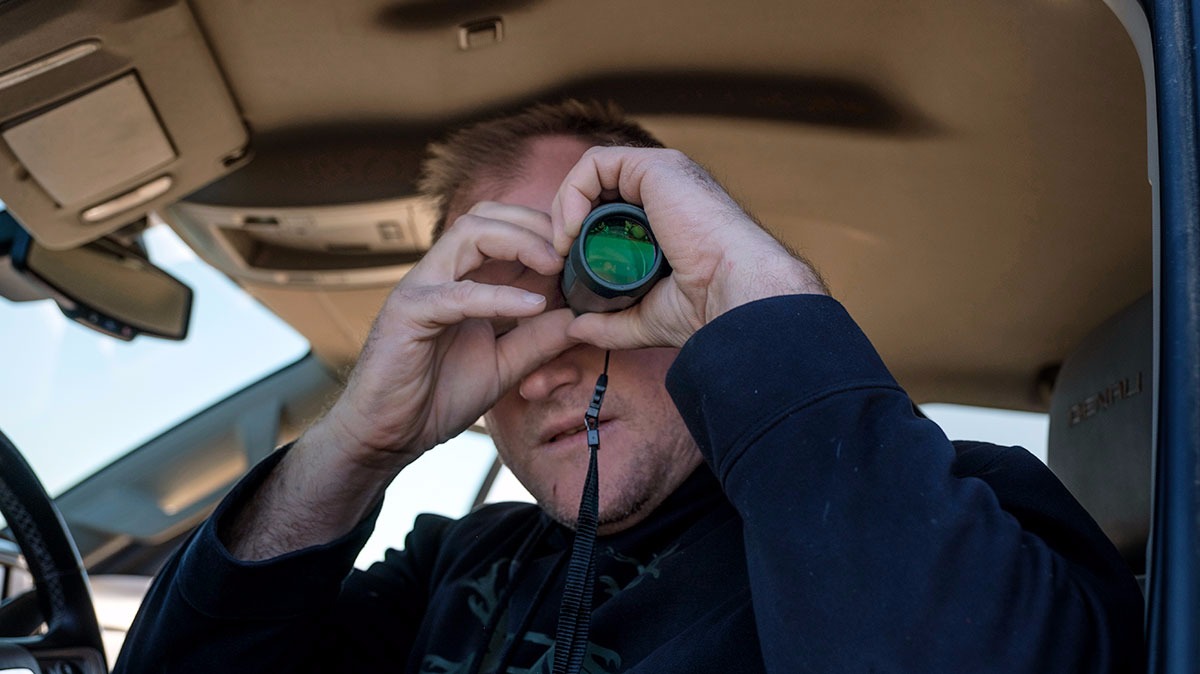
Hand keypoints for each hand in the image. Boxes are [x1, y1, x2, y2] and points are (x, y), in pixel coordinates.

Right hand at [320, 202, 576, 472]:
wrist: (387, 435)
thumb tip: (579, 320)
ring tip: (556, 264)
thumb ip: (537, 341)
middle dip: (534, 222)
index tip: (582, 251)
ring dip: (519, 242)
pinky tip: (533, 306)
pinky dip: (499, 297)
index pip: (501, 229)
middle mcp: (439, 274)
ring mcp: (421, 288)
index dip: (544, 231)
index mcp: (460, 279)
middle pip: (485, 216)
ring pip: (468, 235)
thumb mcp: (503, 366)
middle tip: (573, 248)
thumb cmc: (437, 396)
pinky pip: (458, 295)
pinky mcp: (408, 314)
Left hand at [550, 147, 827, 349]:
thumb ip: (609, 322)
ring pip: (591, 172)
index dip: (577, 232)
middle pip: (596, 187)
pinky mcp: (655, 166)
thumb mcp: (645, 317)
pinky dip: (573, 191)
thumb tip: (575, 328)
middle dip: (566, 218)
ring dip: (565, 205)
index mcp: (666, 216)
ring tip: (562, 243)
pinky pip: (595, 163)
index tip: (564, 267)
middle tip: (557, 256)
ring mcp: (661, 174)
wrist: (735, 296)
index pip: (608, 208)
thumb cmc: (705, 308)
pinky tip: (572, 228)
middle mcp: (664, 190)